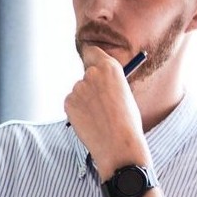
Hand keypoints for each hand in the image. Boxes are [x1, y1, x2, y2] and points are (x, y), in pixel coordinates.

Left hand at [64, 46, 145, 175]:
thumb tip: (98, 82)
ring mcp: (78, 87)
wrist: (118, 145)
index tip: (92, 64)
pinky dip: (78, 111)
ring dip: (85, 100)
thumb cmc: (127, 122)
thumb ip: (109, 83)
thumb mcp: (124, 94)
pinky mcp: (68, 102)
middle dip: (90, 84)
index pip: (92, 51)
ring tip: (99, 117)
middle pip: (86, 72)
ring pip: (79, 90)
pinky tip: (90, 122)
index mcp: (110, 67)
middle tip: (100, 102)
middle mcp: (92, 73)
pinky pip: (72, 103)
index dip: (92, 59)